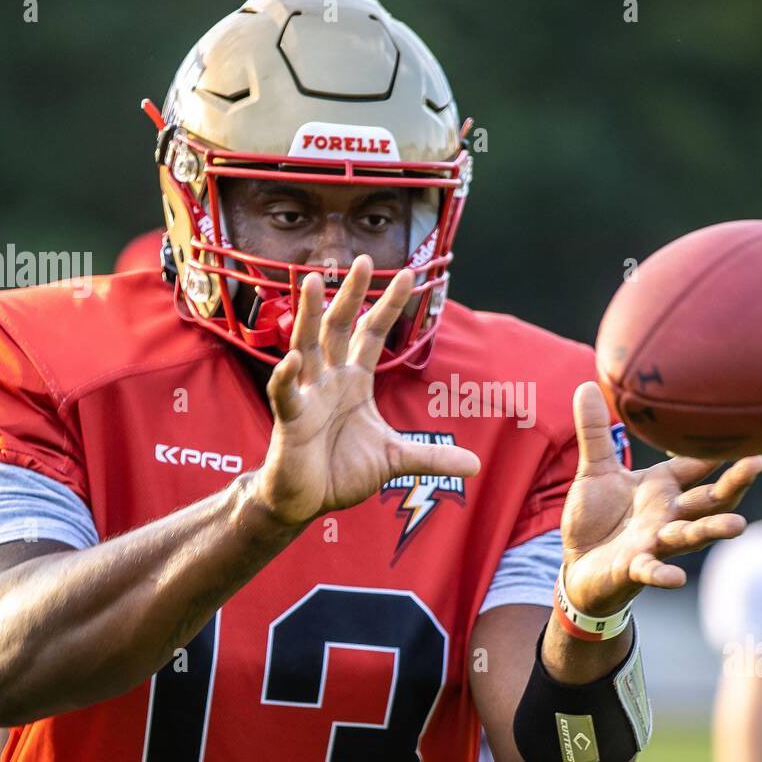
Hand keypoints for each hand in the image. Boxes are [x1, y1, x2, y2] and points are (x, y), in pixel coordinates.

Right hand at [251, 255, 479, 526]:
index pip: (372, 334)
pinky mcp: (289, 419)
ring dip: (307, 315)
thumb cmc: (341, 471)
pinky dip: (286, 376)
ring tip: (309, 281)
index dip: (388, 305)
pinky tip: (292, 359)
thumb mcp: (394, 459)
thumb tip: (475, 465)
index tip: (408, 274)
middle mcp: (328, 379)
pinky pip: (285, 393)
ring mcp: (306, 395)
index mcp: (354, 381)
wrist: (306, 501)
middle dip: (350, 294)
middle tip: (363, 260)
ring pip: (306, 346)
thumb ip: (432, 457)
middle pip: (339, 327)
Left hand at [560, 382, 761, 615]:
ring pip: (690, 534)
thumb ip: (595, 432)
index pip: (698, 465)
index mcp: (663, 488)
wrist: (578, 566)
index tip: (749, 425)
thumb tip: (588, 384)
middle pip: (709, 499)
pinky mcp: (633, 568)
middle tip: (758, 462)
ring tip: (738, 526)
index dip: (719, 449)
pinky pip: (651, 570)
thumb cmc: (596, 518)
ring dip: (712, 530)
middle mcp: (668, 515)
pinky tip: (676, 578)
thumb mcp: (595, 471)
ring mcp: (654, 542)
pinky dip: (662, 574)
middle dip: (734, 483)